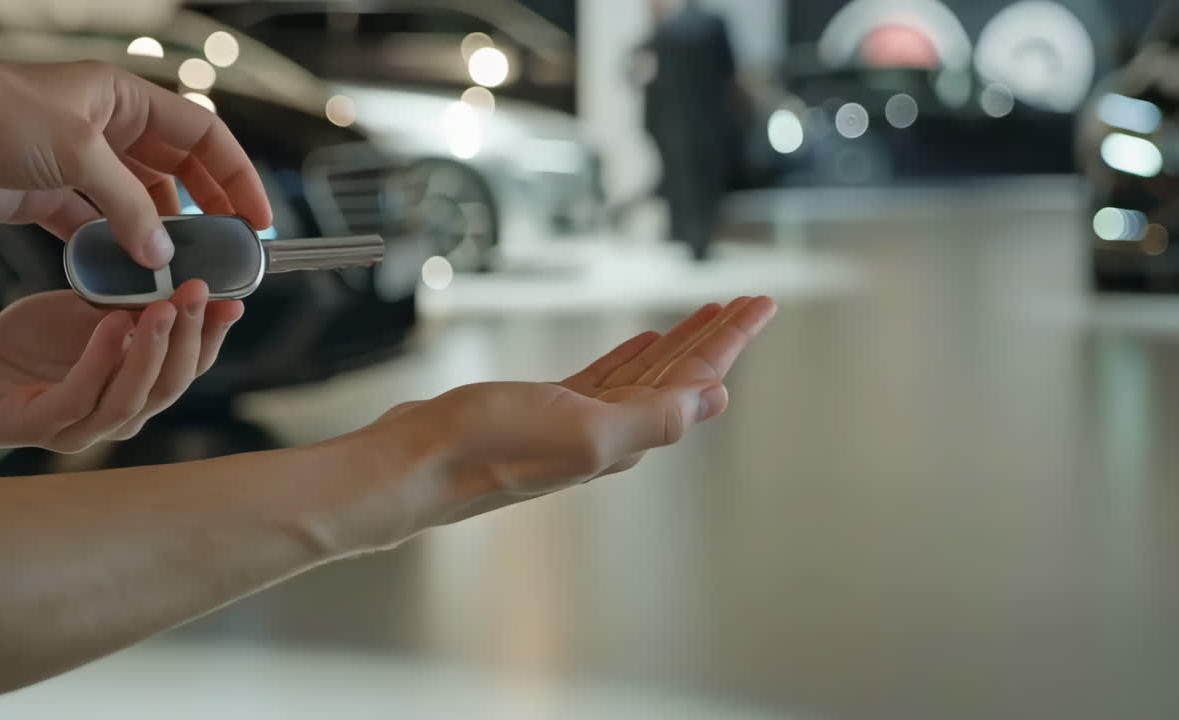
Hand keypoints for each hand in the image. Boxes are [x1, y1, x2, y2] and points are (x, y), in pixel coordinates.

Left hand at [0, 58, 271, 266]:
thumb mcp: (78, 153)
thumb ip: (129, 206)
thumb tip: (162, 254)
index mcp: (125, 100)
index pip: (203, 136)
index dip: (237, 176)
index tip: (257, 219)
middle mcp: (109, 131)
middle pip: (179, 174)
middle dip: (208, 212)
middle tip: (227, 253)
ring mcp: (79, 166)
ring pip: (140, 207)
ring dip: (160, 239)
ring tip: (180, 273)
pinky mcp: (49, 199)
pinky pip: (98, 231)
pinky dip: (115, 253)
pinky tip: (130, 276)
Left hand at [0, 282, 242, 471]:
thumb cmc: (26, 347)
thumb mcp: (85, 312)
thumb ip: (126, 303)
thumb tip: (171, 273)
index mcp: (138, 387)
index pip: (190, 367)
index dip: (215, 337)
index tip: (234, 302)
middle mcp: (121, 415)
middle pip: (173, 384)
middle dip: (194, 337)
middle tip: (199, 292)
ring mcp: (85, 427)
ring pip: (138, 397)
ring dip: (157, 350)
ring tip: (165, 306)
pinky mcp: (46, 427)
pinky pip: (84, 396)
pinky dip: (104, 358)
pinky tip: (113, 323)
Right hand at [371, 297, 775, 525]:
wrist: (418, 464)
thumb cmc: (489, 451)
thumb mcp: (585, 432)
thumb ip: (653, 418)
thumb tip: (716, 399)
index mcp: (628, 435)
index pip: (698, 381)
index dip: (732, 340)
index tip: (760, 305)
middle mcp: (611, 429)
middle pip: (681, 374)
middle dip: (717, 336)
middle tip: (748, 301)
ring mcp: (579, 418)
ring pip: (647, 373)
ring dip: (679, 342)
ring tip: (707, 314)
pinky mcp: (546, 408)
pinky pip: (605, 377)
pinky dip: (631, 355)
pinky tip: (643, 341)